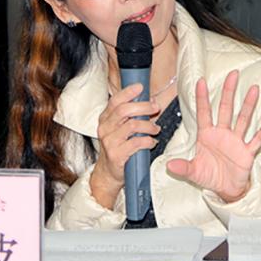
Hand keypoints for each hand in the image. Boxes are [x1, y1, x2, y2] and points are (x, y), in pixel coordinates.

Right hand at [90, 83, 160, 208]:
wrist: (109, 173)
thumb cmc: (118, 147)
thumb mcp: (120, 128)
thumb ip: (131, 115)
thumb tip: (151, 101)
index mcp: (105, 119)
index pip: (115, 101)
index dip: (128, 92)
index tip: (140, 87)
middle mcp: (105, 128)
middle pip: (124, 110)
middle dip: (143, 106)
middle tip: (155, 107)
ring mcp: (109, 142)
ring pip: (132, 125)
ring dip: (148, 125)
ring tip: (155, 129)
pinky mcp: (116, 154)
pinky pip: (136, 142)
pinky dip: (148, 140)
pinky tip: (151, 142)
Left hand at [166, 70, 260, 202]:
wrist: (225, 190)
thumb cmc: (209, 176)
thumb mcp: (194, 172)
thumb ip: (183, 168)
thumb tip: (169, 165)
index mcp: (207, 135)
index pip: (204, 113)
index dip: (202, 98)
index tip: (201, 81)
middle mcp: (222, 134)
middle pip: (225, 109)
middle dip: (228, 92)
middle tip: (233, 74)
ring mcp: (236, 142)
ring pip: (243, 119)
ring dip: (248, 105)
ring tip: (253, 89)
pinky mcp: (247, 153)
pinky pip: (256, 140)